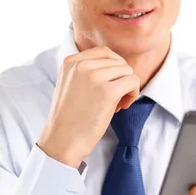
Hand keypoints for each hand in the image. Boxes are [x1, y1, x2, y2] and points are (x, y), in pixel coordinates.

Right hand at [37, 45, 139, 167]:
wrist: (62, 141)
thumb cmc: (70, 118)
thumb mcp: (71, 85)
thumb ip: (87, 71)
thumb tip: (118, 66)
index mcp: (70, 61)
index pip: (104, 53)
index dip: (114, 68)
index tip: (110, 86)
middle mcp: (81, 65)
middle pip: (118, 61)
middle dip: (121, 79)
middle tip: (115, 99)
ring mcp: (94, 76)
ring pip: (127, 71)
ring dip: (128, 87)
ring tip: (117, 105)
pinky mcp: (108, 91)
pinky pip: (133, 81)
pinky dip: (133, 94)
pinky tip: (122, 107)